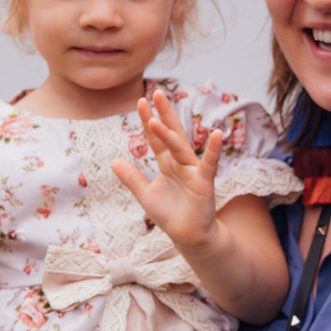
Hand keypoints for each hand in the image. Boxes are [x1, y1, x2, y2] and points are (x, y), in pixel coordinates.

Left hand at [111, 92, 224, 250]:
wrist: (189, 237)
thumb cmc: (171, 215)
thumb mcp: (146, 195)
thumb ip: (132, 178)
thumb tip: (114, 161)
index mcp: (166, 163)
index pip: (156, 139)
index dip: (148, 122)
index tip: (141, 102)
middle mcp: (180, 162)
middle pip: (170, 134)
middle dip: (163, 115)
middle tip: (157, 93)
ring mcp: (193, 170)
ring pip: (180, 148)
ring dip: (171, 134)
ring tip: (159, 120)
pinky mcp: (204, 182)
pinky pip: (209, 163)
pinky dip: (213, 150)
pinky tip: (216, 133)